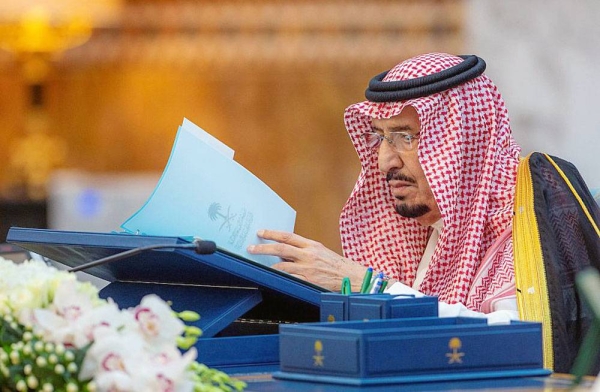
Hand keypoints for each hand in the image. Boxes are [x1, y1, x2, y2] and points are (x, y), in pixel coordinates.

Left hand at [247, 229, 367, 291]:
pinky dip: (280, 279)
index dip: (272, 234)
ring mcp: (308, 269)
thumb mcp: (321, 251)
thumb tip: (286, 250)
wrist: (351, 277)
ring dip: (269, 266)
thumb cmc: (336, 265)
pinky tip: (272, 278)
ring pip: (282, 266)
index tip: (261, 233)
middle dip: (264, 248)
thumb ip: (304, 250)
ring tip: (258, 266)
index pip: (288, 236)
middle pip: (281, 249)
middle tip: (251, 248)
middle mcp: (308, 255)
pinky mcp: (309, 282)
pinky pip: (290, 280)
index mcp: (311, 245)